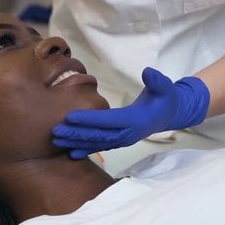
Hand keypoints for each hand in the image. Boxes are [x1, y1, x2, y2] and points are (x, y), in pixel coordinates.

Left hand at [53, 67, 209, 158]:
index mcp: (134, 120)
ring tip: (56, 140)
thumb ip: (157, 80)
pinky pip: (100, 147)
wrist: (169, 114)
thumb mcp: (165, 87)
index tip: (69, 117)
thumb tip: (148, 72)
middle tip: (55, 131)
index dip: (88, 119)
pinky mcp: (119, 141)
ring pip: (96, 143)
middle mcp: (127, 134)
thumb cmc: (164, 98)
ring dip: (76, 142)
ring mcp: (122, 140)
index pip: (107, 120)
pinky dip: (85, 150)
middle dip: (75, 133)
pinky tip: (70, 152)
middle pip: (97, 135)